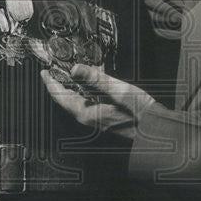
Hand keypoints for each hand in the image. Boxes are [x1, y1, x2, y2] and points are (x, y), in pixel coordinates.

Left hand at [40, 64, 155, 139]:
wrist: (156, 131)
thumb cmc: (141, 114)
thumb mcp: (118, 91)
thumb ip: (95, 80)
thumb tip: (74, 69)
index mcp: (86, 113)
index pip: (60, 97)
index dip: (50, 83)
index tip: (44, 72)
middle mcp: (88, 118)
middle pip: (66, 99)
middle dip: (58, 84)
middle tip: (54, 71)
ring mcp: (96, 119)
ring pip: (76, 101)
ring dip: (71, 87)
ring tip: (69, 74)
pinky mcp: (104, 118)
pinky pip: (87, 103)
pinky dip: (84, 91)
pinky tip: (91, 83)